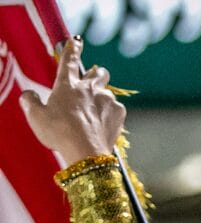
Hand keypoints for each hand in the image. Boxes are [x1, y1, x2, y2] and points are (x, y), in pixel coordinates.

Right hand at [19, 37, 124, 163]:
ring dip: (102, 98)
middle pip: (99, 72)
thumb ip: (30, 102)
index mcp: (68, 85)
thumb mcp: (35, 116)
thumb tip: (29, 96)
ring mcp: (107, 100)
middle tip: (91, 82)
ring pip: (108, 92)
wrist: (85, 151)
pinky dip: (110, 114)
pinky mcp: (119, 113)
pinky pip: (116, 109)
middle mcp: (90, 88)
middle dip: (96, 74)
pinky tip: (101, 124)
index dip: (72, 49)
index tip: (76, 41)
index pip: (69, 61)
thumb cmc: (59, 133)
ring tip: (93, 114)